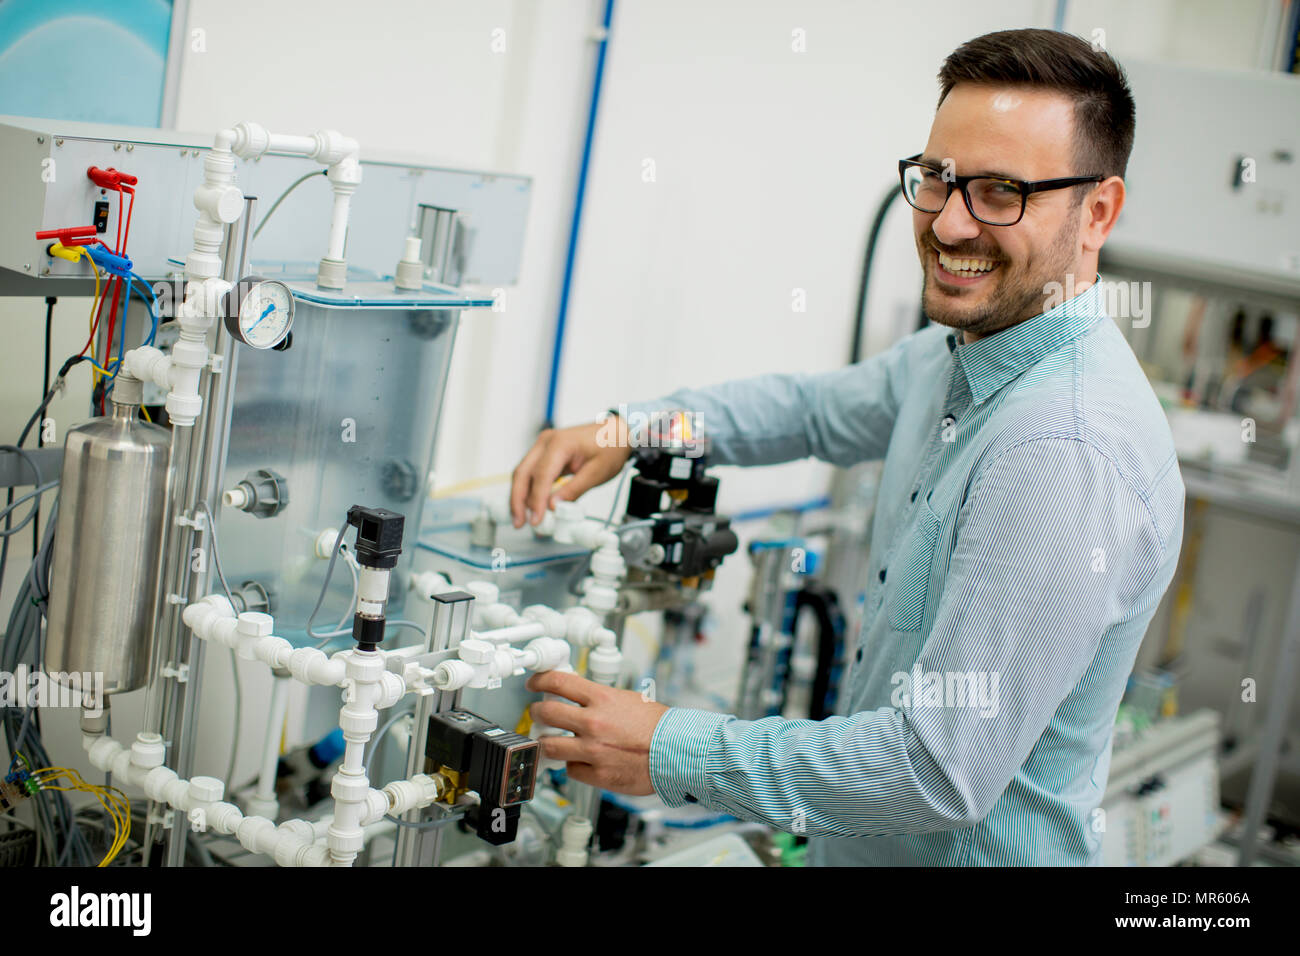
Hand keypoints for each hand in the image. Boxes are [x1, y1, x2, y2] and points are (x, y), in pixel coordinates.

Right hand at [510, 418, 631, 527]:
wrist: (617, 432)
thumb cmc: (611, 446)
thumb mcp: (597, 472)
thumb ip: (574, 489)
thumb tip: (553, 506)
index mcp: (560, 443)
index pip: (541, 475)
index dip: (536, 500)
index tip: (536, 519)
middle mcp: (546, 441)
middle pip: (522, 473)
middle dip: (518, 500)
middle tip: (519, 522)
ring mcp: (543, 446)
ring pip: (523, 473)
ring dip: (520, 497)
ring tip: (522, 519)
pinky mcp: (545, 453)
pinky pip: (531, 472)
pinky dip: (529, 490)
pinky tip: (530, 506)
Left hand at [527, 670, 668, 795]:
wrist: (677, 751)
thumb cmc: (659, 726)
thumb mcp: (628, 699)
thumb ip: (601, 699)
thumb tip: (580, 698)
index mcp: (602, 699)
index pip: (558, 682)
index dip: (539, 680)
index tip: (534, 683)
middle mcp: (593, 723)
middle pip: (545, 713)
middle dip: (537, 712)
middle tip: (538, 713)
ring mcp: (593, 750)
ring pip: (549, 746)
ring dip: (546, 742)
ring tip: (550, 740)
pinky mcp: (597, 774)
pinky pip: (571, 770)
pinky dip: (573, 765)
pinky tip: (580, 761)